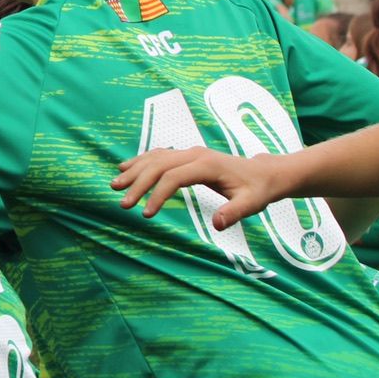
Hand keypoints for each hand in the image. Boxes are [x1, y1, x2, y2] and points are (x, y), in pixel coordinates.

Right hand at [111, 147, 285, 228]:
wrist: (263, 173)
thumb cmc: (257, 190)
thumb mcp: (252, 204)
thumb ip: (234, 213)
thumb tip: (217, 225)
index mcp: (207, 165)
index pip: (173, 177)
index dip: (157, 194)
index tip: (146, 214)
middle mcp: (194, 154)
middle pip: (158, 165)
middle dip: (138, 183)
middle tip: (122, 203)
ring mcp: (189, 152)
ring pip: (155, 157)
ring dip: (134, 170)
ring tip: (115, 185)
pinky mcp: (186, 155)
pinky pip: (159, 155)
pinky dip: (141, 161)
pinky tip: (127, 168)